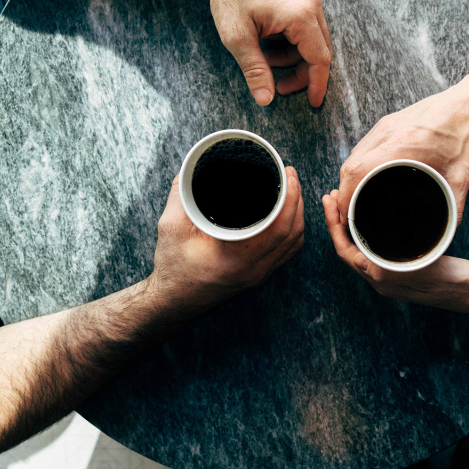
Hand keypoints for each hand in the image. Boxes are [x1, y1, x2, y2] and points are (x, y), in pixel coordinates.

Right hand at [148, 166, 304, 313]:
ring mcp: (259, 275)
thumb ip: (182, 194)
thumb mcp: (171, 226)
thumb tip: (193, 167)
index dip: (290, 198)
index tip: (288, 174)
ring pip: (294, 243)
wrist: (172, 301)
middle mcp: (253, 269)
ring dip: (297, 214)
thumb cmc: (171, 266)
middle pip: (293, 232)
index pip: (279, 227)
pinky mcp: (258, 275)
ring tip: (292, 189)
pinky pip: (286, 252)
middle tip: (290, 174)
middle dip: (297, 199)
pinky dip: (292, 230)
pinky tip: (287, 214)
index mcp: (236, 257)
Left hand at [195, 0, 331, 106]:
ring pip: (313, 38)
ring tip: (266, 58)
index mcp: (300, 15)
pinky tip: (271, 41)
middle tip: (279, 85)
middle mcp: (312, 2)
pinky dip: (293, 39)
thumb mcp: (237, 38)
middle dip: (301, 72)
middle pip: (320, 50)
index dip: (316, 84)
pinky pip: (307, 23)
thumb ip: (255, 70)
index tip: (313, 102)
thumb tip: (266, 99)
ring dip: (294, 55)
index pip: (319, 59)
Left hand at [322, 190, 468, 311]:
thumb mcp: (425, 268)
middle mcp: (381, 280)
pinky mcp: (402, 269)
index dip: (334, 225)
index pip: (344, 251)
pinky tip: (371, 216)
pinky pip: (374, 249)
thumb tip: (371, 256)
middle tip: (332, 195)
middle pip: (348, 248)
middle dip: (337, 221)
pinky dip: (366, 230)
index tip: (330, 200)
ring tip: (346, 201)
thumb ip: (397, 264)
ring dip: (349, 226)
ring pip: (359, 248)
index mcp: (382, 280)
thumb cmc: (457, 280)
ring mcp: (390, 276)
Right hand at [335, 88, 468, 224]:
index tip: (346, 214)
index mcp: (403, 146)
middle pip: (349, 166)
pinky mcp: (387, 122)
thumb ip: (454, 207)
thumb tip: (448, 233)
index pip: (357, 172)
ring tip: (354, 197)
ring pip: (353, 155)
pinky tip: (365, 176)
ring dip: (349, 178)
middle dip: (344, 192)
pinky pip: (363, 146)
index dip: (345, 196)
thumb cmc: (466, 137)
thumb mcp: (461, 177)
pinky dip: (358, 164)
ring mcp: (385, 126)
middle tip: (349, 212)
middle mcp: (388, 133)